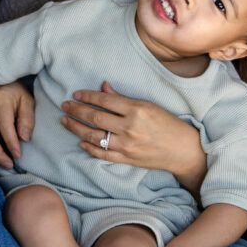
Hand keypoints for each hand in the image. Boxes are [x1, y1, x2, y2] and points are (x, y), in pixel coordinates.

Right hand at [0, 81, 34, 167]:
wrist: (0, 82)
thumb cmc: (17, 95)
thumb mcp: (28, 101)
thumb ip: (27, 119)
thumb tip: (24, 138)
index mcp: (1, 99)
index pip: (4, 124)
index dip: (11, 143)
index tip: (18, 155)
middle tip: (9, 164)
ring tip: (2, 163)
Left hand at [60, 82, 205, 192]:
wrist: (182, 149)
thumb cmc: (167, 124)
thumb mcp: (148, 106)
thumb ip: (123, 98)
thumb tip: (103, 88)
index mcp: (136, 109)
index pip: (104, 100)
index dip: (87, 96)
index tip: (76, 94)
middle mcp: (130, 127)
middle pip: (95, 117)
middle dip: (76, 110)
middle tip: (64, 105)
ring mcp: (127, 145)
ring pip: (94, 136)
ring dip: (76, 128)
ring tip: (65, 121)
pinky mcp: (126, 159)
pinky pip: (102, 153)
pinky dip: (89, 147)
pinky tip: (80, 141)